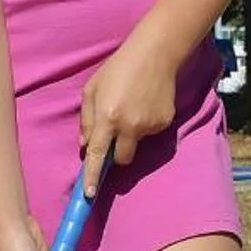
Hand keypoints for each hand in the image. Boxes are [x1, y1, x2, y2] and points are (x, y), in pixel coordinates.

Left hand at [80, 29, 182, 194]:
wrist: (155, 55)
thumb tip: (86, 145)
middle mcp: (129, 126)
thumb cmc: (118, 69)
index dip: (92, 176)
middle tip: (116, 133)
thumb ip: (87, 120)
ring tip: (133, 107)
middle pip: (122, 159)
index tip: (89, 195)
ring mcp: (149, 126)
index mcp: (108, 117)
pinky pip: (151, 134)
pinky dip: (146, 125)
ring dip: (132, 134)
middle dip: (117, 154)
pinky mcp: (164, 123)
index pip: (98, 155)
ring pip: (137, 145)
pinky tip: (146, 105)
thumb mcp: (92, 90)